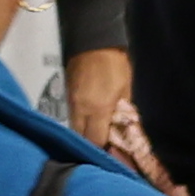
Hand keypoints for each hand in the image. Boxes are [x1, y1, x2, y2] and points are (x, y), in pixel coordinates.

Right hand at [61, 50, 176, 195]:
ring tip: (97, 138)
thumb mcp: (127, 88)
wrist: (94, 39)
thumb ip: (124, 111)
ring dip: (84, 135)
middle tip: (104, 150)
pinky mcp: (67, 94)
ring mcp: (71, 100)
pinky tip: (89, 122)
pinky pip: (72, 115)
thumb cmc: (115, 63)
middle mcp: (80, 108)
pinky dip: (80, 122)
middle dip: (91, 146)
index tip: (112, 156)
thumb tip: (125, 129)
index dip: (103, 151)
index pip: (95, 141)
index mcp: (97, 108)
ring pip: (74, 128)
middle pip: (81, 138)